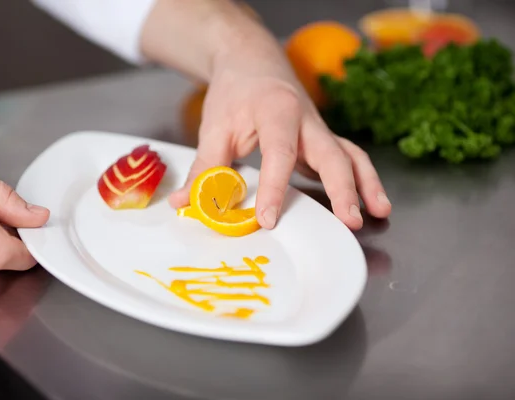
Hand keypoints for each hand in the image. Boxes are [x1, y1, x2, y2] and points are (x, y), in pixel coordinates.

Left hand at [168, 24, 391, 229]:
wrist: (252, 61)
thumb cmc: (235, 91)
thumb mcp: (214, 127)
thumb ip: (204, 168)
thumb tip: (184, 204)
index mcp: (277, 110)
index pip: (279, 153)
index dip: (275, 188)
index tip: (269, 219)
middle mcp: (307, 120)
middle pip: (332, 153)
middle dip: (344, 188)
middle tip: (349, 221)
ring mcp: (318, 129)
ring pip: (350, 154)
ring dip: (366, 183)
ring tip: (379, 211)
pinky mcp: (321, 139)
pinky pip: (348, 158)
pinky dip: (362, 178)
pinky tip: (370, 201)